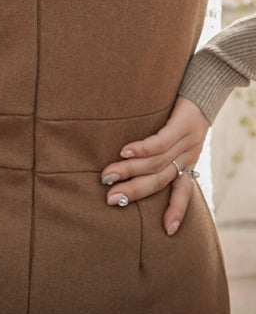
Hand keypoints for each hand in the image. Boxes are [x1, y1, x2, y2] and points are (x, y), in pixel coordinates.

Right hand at [100, 95, 210, 234]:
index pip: (183, 190)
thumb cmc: (185, 107)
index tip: (168, 231)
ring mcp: (187, 140)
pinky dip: (141, 149)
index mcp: (189, 160)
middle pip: (160, 180)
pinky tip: (125, 152)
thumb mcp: (179, 133)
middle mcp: (189, 154)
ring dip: (129, 170)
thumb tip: (130, 157)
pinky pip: (159, 141)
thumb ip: (163, 148)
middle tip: (110, 199)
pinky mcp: (181, 123)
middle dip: (134, 191)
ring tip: (108, 175)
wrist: (206, 82)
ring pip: (155, 162)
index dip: (176, 210)